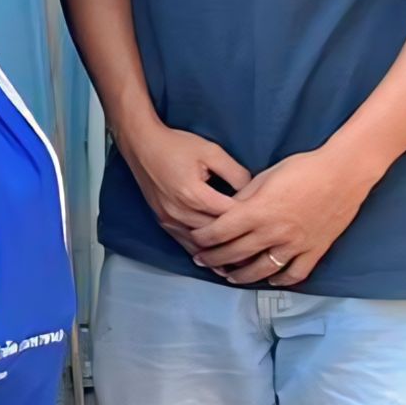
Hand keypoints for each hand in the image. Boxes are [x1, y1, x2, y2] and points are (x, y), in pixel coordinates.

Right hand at [115, 119, 249, 248]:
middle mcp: (180, 211)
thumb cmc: (174, 145)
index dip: (250, 218)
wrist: (141, 144)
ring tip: (243, 260)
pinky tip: (215, 258)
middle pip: (216, 234)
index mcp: (195, 194)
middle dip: (238, 239)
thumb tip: (254, 193)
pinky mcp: (163, 220)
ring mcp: (169, 218)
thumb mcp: (212, 152)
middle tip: (260, 245)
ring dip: (220, 250)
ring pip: (201, 244)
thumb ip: (236, 173)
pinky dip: (202, 251)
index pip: (230, 215)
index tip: (264, 220)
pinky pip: (185, 243)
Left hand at [188, 145, 381, 287]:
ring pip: (262, 270)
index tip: (194, 241)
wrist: (343, 173)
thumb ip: (244, 197)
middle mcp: (274, 232)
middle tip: (202, 261)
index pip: (220, 231)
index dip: (203, 239)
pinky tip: (271, 280)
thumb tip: (228, 211)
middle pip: (235, 253)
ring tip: (230, 277)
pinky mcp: (315, 250)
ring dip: (242, 276)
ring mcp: (295, 244)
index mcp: (258, 211)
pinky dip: (281, 280)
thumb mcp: (265, 177)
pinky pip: (295, 273)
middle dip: (214, 259)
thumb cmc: (303, 168)